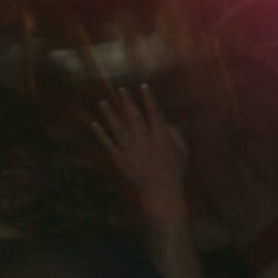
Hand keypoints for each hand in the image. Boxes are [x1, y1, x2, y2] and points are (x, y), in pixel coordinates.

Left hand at [88, 84, 189, 228]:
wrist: (161, 191)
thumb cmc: (175, 171)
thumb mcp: (183, 152)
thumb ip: (177, 135)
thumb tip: (168, 122)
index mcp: (161, 137)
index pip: (154, 113)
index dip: (149, 99)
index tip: (143, 86)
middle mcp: (144, 140)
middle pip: (134, 117)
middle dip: (127, 102)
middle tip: (120, 89)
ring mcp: (131, 149)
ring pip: (118, 128)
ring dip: (110, 114)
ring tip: (103, 102)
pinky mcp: (120, 159)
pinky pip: (109, 143)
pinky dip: (100, 133)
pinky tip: (94, 123)